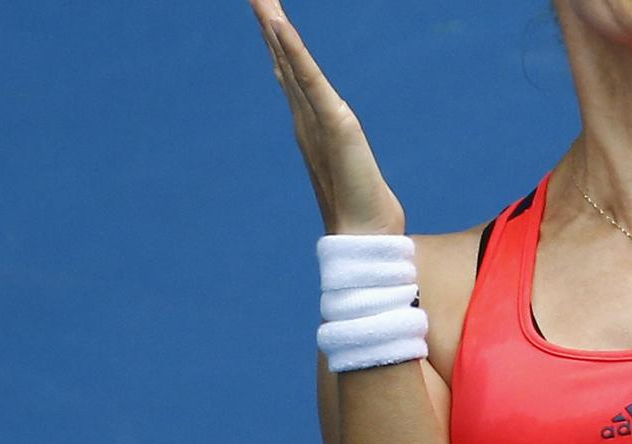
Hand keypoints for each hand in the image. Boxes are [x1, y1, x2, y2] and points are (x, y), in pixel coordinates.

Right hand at [248, 0, 404, 234]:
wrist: (363, 233)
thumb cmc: (362, 206)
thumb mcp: (353, 166)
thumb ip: (346, 155)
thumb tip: (346, 149)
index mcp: (311, 123)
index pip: (292, 74)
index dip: (279, 44)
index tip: (268, 15)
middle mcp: (306, 117)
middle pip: (284, 60)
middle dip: (270, 25)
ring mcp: (316, 118)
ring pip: (290, 63)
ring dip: (275, 27)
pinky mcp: (334, 122)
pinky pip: (308, 79)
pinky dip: (293, 52)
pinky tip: (278, 26)